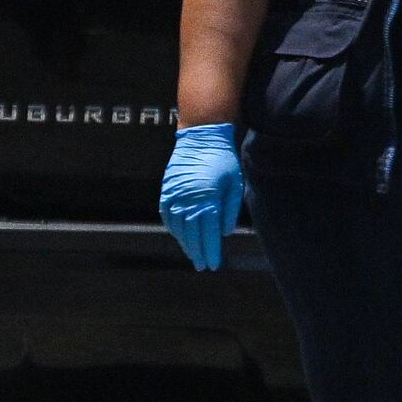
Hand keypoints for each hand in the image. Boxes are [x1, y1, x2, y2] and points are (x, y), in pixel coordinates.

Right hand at [158, 123, 244, 270]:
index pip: (208, 234)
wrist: (201, 136)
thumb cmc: (223, 159)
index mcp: (207, 199)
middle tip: (202, 265)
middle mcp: (188, 199)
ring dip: (185, 243)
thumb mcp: (234, 184)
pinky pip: (167, 215)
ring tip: (193, 254)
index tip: (214, 264)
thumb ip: (229, 210)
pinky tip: (180, 236)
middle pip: (192, 234)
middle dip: (198, 252)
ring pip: (178, 227)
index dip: (211, 251)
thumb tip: (224, 234)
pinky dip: (173, 228)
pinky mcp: (167, 189)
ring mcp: (175, 195)